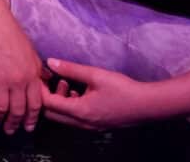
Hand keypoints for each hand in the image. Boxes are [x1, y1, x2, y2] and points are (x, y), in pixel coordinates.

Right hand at [0, 8, 48, 133]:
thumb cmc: (10, 32)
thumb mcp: (31, 50)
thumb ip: (38, 68)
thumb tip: (47, 80)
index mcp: (32, 75)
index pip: (35, 104)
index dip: (31, 118)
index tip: (28, 127)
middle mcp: (18, 81)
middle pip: (18, 110)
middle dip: (14, 123)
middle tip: (10, 130)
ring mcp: (0, 79)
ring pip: (1, 108)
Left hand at [40, 59, 154, 130]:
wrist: (147, 105)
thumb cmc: (122, 89)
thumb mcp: (95, 74)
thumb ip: (70, 69)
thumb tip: (50, 62)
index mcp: (80, 111)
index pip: (48, 104)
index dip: (41, 89)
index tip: (41, 75)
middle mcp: (82, 123)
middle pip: (52, 114)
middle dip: (48, 96)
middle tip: (52, 79)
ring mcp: (90, 127)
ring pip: (63, 117)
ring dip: (60, 101)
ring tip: (68, 83)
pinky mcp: (96, 125)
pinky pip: (75, 119)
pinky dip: (70, 105)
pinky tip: (79, 91)